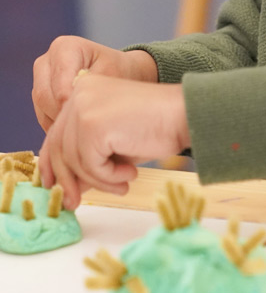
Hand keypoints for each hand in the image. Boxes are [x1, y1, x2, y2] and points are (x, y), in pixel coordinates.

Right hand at [32, 35, 157, 131]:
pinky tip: (76, 133)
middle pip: (45, 95)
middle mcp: (47, 61)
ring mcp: (41, 78)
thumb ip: (91, 85)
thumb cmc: (117, 71)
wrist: (118, 74)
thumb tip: (71, 103)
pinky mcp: (40, 96)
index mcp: (64, 47)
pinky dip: (57, 126)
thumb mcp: (111, 74)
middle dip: (64, 115)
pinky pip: (42, 115)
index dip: (70, 103)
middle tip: (84, 130)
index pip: (59, 82)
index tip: (86, 118)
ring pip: (41, 107)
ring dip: (60, 122)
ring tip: (83, 132)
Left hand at [38, 73, 190, 209]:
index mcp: (83, 90)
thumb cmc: (158, 126)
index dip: (53, 164)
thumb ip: (89, 157)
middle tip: (75, 203)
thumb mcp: (115, 143)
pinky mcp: (92, 126)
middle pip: (58, 147)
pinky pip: (91, 166)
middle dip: (68, 180)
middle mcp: (78, 94)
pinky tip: (131, 173)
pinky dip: (110, 177)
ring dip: (99, 180)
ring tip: (122, 184)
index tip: (56, 187)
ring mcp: (83, 109)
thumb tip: (67, 186)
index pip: (56, 132)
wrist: (185, 115)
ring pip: (75, 161)